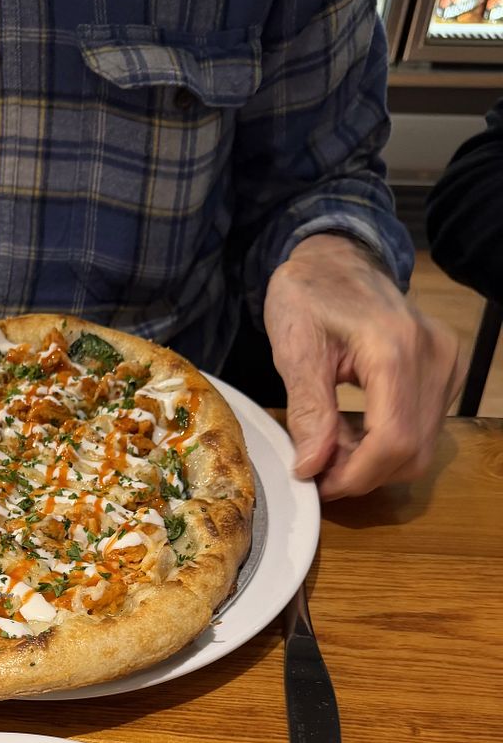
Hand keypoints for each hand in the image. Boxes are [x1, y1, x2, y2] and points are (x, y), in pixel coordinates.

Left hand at [263, 234, 462, 498]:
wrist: (335, 258)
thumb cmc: (308, 295)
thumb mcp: (295, 350)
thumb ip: (308, 411)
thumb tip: (312, 467)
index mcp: (395, 349)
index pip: (394, 440)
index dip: (356, 475)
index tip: (317, 484)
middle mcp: (434, 357)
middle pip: (413, 451)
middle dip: (364, 474)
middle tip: (319, 468)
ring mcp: (446, 363)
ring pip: (422, 446)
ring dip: (375, 462)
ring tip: (332, 447)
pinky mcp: (445, 370)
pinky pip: (424, 428)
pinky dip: (388, 444)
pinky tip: (354, 431)